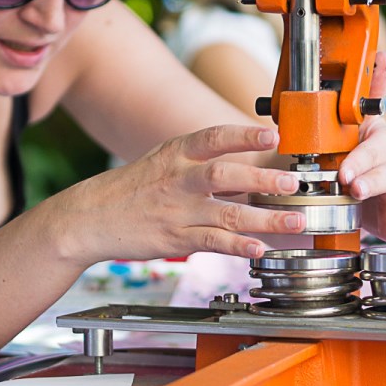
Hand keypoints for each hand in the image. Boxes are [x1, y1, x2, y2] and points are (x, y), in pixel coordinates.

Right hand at [58, 125, 305, 262]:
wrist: (90, 217)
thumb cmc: (131, 188)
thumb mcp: (162, 161)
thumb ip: (200, 159)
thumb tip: (247, 158)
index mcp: (175, 154)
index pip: (214, 138)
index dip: (244, 136)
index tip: (272, 136)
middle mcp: (178, 180)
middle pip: (226, 176)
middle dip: (263, 180)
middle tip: (293, 183)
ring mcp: (177, 211)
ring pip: (228, 214)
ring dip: (266, 219)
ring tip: (295, 220)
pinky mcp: (175, 239)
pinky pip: (212, 243)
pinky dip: (238, 246)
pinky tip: (260, 249)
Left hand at [338, 52, 385, 245]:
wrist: (349, 199)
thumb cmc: (348, 160)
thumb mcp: (344, 130)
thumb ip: (364, 97)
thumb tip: (382, 54)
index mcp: (379, 141)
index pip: (377, 140)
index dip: (362, 154)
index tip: (346, 168)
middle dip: (371, 174)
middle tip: (351, 184)